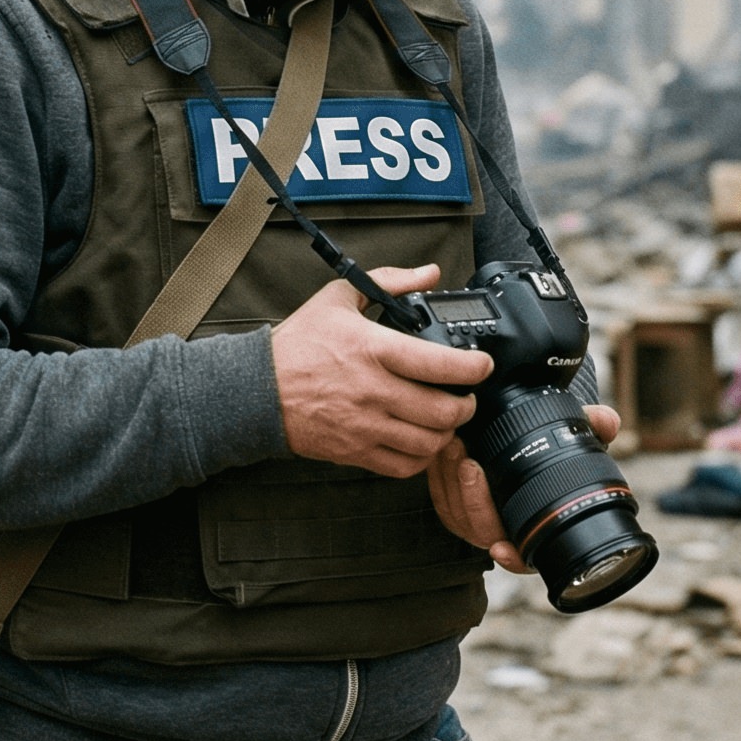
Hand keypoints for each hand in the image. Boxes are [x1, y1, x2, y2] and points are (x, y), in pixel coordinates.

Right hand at [271, 263, 491, 478]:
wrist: (257, 389)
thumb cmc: (298, 345)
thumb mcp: (339, 297)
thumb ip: (390, 282)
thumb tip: (429, 273)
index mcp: (373, 349)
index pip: (440, 363)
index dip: (474, 367)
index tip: (482, 365)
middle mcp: (373, 390)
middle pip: (444, 411)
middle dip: (467, 405)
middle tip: (467, 397)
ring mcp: (365, 425)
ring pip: (429, 442)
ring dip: (448, 432)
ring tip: (446, 420)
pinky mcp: (355, 451)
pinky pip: (404, 466)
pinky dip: (422, 457)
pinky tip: (421, 442)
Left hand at [429, 404, 622, 570]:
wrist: (522, 444)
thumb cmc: (553, 452)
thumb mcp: (576, 440)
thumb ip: (593, 429)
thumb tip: (607, 422)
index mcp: (537, 531)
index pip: (525, 556)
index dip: (513, 559)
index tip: (501, 548)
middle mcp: (505, 534)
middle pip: (482, 530)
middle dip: (472, 499)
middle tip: (469, 462)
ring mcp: (476, 523)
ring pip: (456, 514)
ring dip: (451, 481)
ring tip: (454, 446)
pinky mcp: (452, 506)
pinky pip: (441, 499)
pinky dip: (438, 477)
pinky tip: (441, 451)